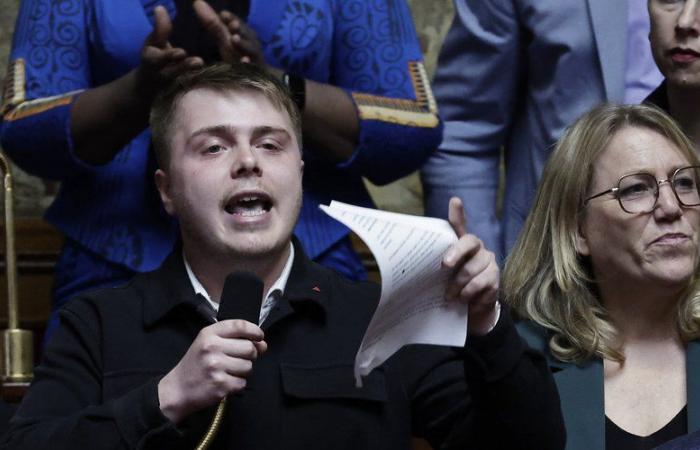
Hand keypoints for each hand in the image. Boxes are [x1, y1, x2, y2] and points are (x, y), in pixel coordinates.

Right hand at [135, 6, 202, 96]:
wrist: (152, 86)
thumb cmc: (154, 57)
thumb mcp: (153, 43)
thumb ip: (159, 29)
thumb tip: (161, 8)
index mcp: (152, 62)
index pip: (159, 60)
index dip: (169, 56)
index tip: (181, 52)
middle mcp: (163, 77)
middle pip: (174, 74)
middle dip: (186, 67)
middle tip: (199, 61)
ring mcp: (175, 87)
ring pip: (186, 84)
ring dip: (198, 77)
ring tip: (210, 71)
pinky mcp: (188, 94)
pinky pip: (198, 92)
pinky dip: (209, 87)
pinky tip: (225, 80)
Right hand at [158, 319, 266, 423]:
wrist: (177, 389)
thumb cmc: (196, 365)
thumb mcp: (209, 344)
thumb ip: (235, 340)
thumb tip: (263, 344)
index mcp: (209, 334)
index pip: (239, 325)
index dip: (254, 331)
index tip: (259, 337)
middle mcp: (212, 348)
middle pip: (249, 348)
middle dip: (249, 355)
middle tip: (237, 360)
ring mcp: (216, 367)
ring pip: (248, 366)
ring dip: (243, 371)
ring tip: (228, 372)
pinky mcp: (220, 385)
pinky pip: (242, 382)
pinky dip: (237, 385)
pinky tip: (225, 382)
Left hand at [193, 0, 265, 64]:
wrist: (253, 78)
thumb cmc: (237, 56)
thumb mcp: (224, 39)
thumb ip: (213, 23)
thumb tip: (197, 2)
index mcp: (244, 34)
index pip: (236, 23)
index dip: (231, 19)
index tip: (223, 15)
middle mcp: (252, 43)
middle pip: (246, 34)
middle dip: (239, 29)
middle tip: (232, 25)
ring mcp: (256, 57)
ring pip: (251, 49)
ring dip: (243, 44)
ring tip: (234, 39)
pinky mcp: (257, 71)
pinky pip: (253, 67)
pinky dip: (248, 64)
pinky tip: (244, 62)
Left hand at [442, 197, 499, 335]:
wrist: (472, 309)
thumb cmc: (453, 286)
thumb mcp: (442, 275)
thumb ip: (436, 265)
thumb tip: (412, 264)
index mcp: (462, 244)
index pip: (460, 225)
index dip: (458, 213)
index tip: (455, 201)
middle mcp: (478, 248)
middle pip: (469, 242)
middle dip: (456, 252)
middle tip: (444, 265)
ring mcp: (489, 261)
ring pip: (471, 269)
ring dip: (457, 285)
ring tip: (449, 295)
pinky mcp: (496, 277)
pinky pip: (480, 284)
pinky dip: (468, 294)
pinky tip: (463, 299)